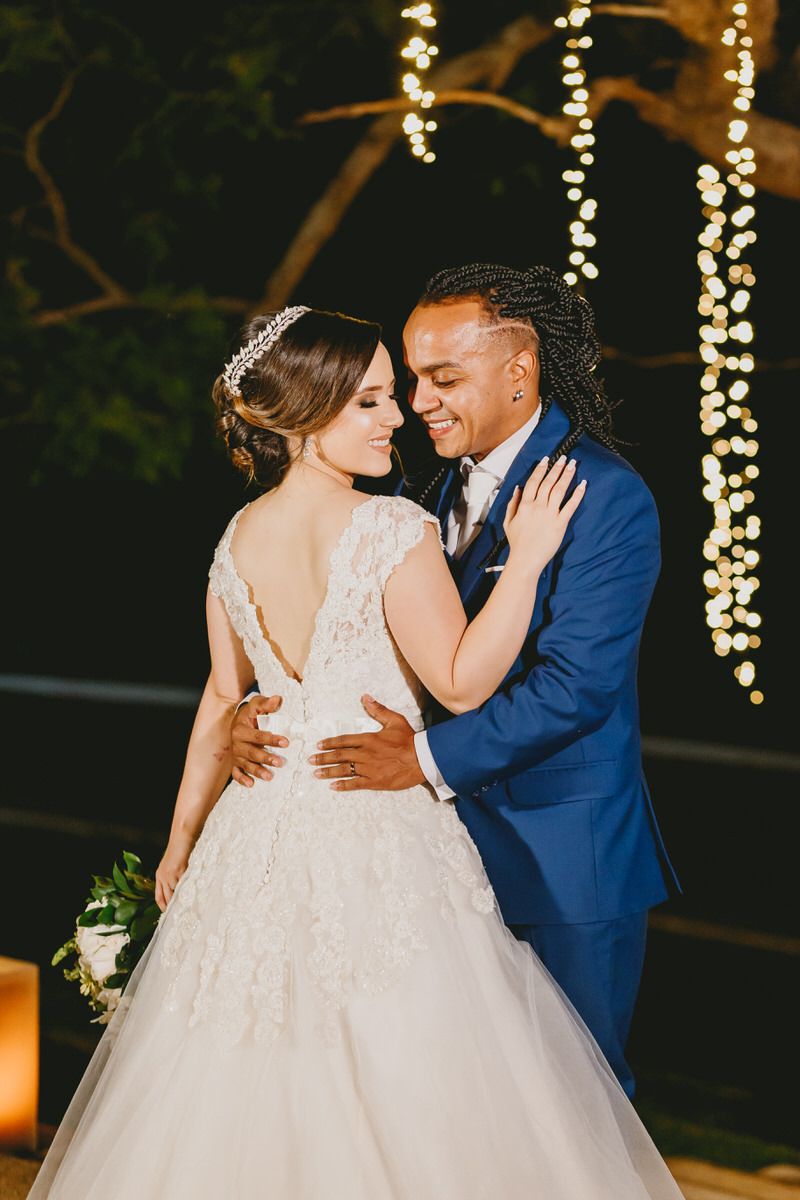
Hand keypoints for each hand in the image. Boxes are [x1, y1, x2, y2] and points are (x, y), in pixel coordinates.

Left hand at [155, 836, 192, 911]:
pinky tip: (194, 896)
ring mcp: (170, 874)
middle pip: (166, 898)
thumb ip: (174, 876)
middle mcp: (162, 876)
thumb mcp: (173, 864)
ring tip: (189, 909)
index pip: (159, 896)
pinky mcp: (179, 871)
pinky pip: (183, 886)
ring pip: (175, 894)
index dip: (163, 907)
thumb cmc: (181, 848)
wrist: (182, 835)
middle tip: (179, 917)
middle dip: (172, 908)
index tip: (168, 915)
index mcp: (159, 875)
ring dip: (181, 901)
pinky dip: (189, 891)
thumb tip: (181, 889)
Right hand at [231, 694, 288, 786]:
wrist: (238, 721)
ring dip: (257, 771)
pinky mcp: (235, 763)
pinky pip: (236, 773)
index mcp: (240, 729)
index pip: (258, 735)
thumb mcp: (257, 705)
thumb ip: (267, 704)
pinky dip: (242, 779)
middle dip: (266, 758)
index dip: (272, 739)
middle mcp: (236, 743)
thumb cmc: (251, 714)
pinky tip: (251, 784)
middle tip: (280, 762)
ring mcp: (236, 754)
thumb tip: (277, 699)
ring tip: (269, 777)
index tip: (286, 742)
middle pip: (252, 752)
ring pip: (246, 764)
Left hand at [309, 695, 424, 790]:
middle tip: (310, 760)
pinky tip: (333, 786)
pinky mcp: (375, 782)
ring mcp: (369, 769)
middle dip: (323, 758)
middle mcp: (365, 754)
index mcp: (369, 739)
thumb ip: (378, 710)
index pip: (344, 741)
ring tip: (316, 773)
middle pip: (340, 756)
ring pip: (344, 770)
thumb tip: (366, 697)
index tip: (319, 745)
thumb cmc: (409, 740)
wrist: (422, 759)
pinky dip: (343, 785)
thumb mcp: (394, 720)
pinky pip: (355, 784)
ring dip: (328, 772)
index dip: (330, 743)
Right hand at [503, 455, 585, 570]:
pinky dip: (577, 494)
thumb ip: (513, 504)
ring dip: (566, 475)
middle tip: (563, 458)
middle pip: (548, 482)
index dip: (540, 469)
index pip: (533, 482)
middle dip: (556, 468)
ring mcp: (549, 514)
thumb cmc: (518, 544)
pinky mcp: (560, 523)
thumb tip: (517, 489)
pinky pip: (570, 506)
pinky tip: (583, 485)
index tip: (546, 460)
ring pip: (559, 490)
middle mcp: (537, 507)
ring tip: (572, 465)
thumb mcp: (508, 521)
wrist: (525, 560)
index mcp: (524, 505)